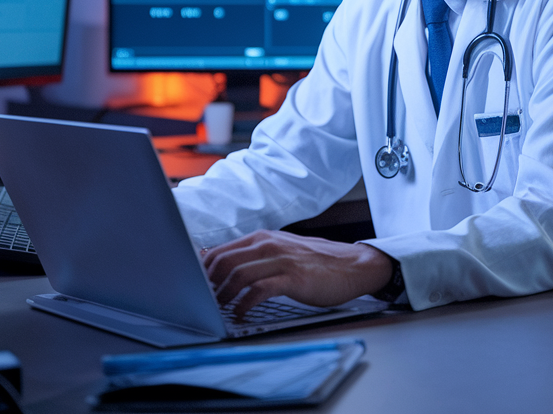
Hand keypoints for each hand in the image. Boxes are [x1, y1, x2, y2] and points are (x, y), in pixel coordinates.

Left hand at [203, 230, 393, 317]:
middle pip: (225, 262)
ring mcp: (282, 261)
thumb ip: (256, 255)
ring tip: (219, 308)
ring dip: (224, 294)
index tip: (198, 286)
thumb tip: (223, 264)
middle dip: (210, 283)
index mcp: (264, 238)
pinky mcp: (293, 279)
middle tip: (205, 300)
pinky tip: (241, 313)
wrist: (354, 266)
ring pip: (239, 274)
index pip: (222, 251)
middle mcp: (270, 245)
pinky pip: (260, 290)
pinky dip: (245, 303)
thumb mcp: (283, 250)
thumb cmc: (317, 262)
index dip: (205, 271)